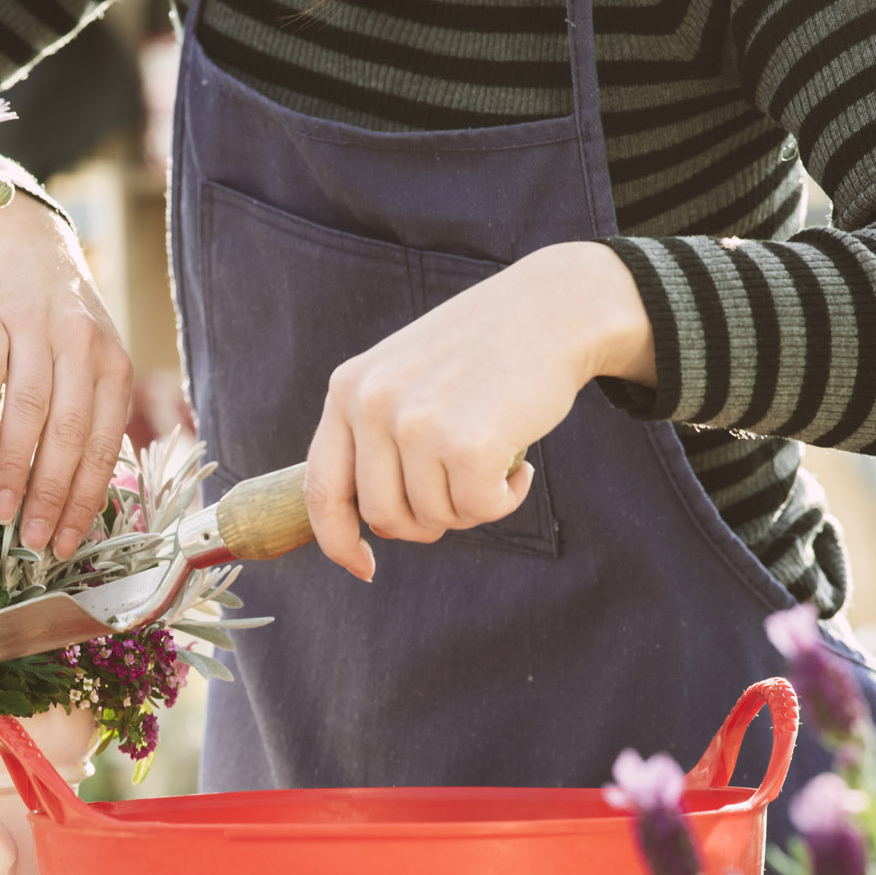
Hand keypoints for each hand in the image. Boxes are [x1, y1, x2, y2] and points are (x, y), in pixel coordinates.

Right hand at [0, 195, 132, 558]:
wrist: (25, 235)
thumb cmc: (58, 315)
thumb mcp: (90, 357)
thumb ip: (87, 412)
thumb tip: (74, 494)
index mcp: (112, 366)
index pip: (102, 445)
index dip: (84, 499)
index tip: (66, 543)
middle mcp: (82, 346)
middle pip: (69, 432)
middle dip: (51, 493)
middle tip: (31, 539)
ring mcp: (35, 326)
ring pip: (32, 407)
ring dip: (13, 466)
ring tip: (0, 509)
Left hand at [304, 241, 656, 580]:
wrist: (554, 307)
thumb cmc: (484, 353)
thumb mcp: (405, 377)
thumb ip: (376, 437)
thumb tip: (373, 526)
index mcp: (347, 389)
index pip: (320, 489)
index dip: (338, 541)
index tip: (364, 567)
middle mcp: (371, 404)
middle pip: (383, 516)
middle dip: (426, 523)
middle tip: (463, 491)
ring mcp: (415, 422)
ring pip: (433, 517)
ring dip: (471, 507)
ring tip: (494, 462)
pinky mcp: (466, 441)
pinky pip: (479, 511)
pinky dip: (505, 500)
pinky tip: (520, 467)